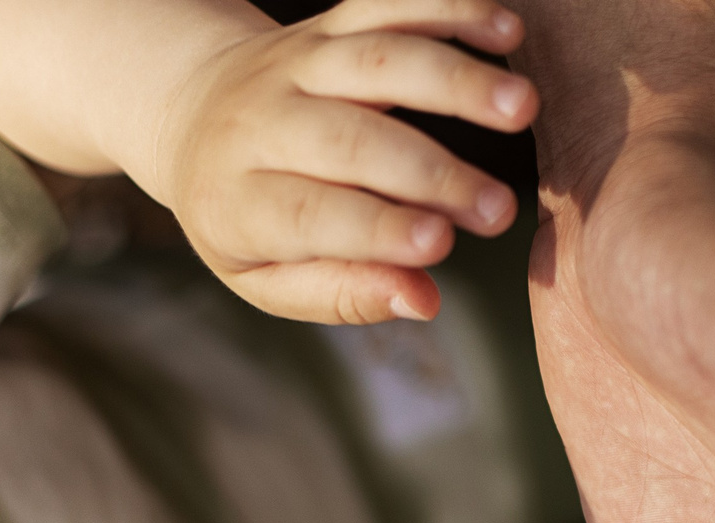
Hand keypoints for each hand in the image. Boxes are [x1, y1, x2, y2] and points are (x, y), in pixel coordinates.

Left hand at [147, 0, 538, 321]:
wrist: (190, 114)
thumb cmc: (245, 215)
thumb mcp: (265, 276)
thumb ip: (342, 294)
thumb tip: (424, 301)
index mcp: (236, 199)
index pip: (308, 213)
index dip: (374, 228)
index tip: (439, 243)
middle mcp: (259, 122)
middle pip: (348, 138)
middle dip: (431, 172)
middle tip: (500, 211)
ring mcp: (296, 63)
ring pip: (376, 58)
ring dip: (456, 78)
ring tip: (524, 107)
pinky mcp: (329, 23)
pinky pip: (389, 3)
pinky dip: (450, 7)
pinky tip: (510, 30)